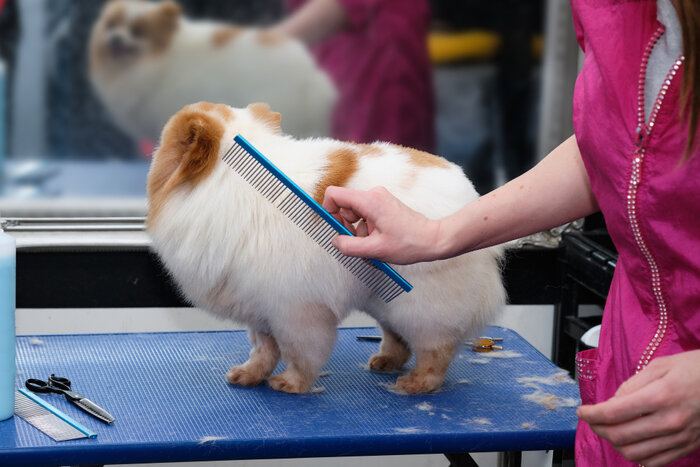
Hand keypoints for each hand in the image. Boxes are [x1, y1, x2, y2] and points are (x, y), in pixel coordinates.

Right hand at [322, 185, 440, 263]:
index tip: (334, 227)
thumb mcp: (375, 250)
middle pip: (344, 205)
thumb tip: (335, 241)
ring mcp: (379, 198)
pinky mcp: (383, 204)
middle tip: (356, 242)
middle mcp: (373, 194)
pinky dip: (366, 228)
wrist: (433, 239)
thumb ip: (350, 246)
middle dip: (345, 225)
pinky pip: (364, 214)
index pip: (334, 194)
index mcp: (370, 201)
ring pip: (354, 212)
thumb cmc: (409, 243)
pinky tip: (378, 239)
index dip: (328, 210)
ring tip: (372, 243)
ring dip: (357, 230)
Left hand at [577, 350, 699, 465]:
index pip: (613, 413)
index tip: (582, 411)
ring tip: (607, 430)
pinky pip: (655, 462)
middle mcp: (670, 421)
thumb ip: (632, 385)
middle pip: (619, 435)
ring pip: (634, 453)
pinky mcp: (688, 447)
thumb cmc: (695, 369)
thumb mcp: (660, 365)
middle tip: (591, 420)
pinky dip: (635, 456)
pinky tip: (629, 443)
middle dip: (597, 429)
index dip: (591, 414)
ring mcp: (680, 437)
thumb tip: (612, 402)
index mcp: (660, 396)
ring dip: (613, 443)